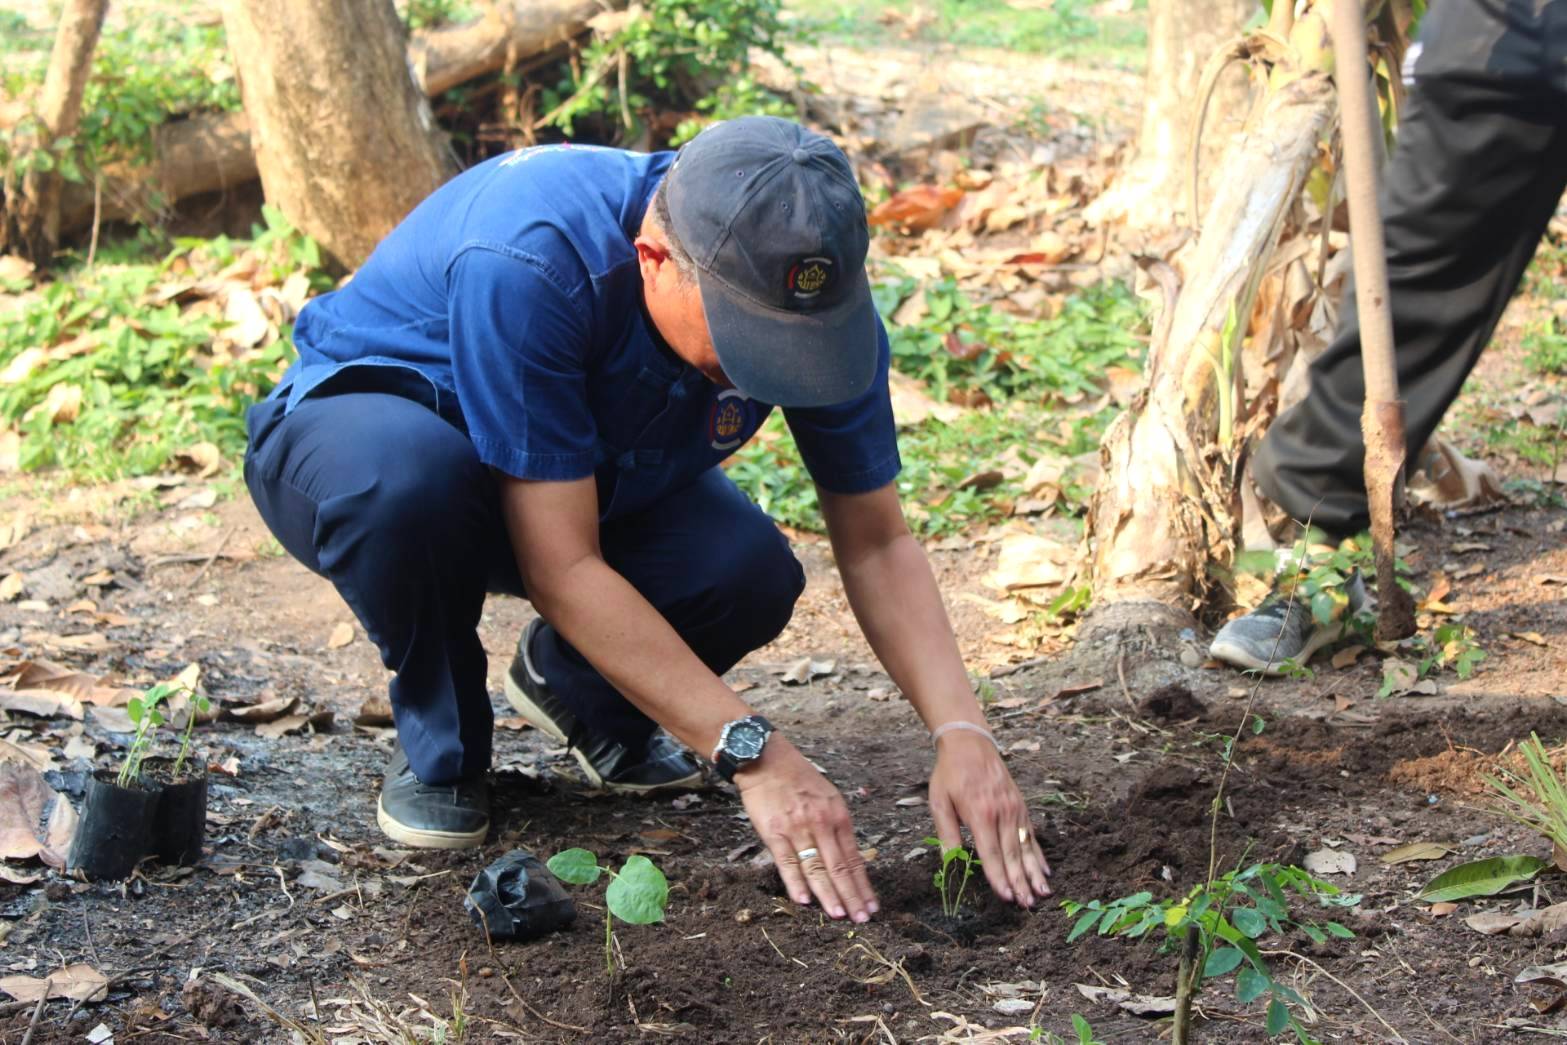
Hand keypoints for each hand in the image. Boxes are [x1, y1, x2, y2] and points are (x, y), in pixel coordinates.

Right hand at [736, 736, 878, 921]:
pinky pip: (787, 862)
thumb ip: (837, 827)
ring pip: (817, 869)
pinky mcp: (774, 832)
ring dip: (829, 895)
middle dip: (852, 896)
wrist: (766, 759)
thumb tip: (848, 858)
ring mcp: (798, 829)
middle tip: (862, 919)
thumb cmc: (798, 779)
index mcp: (838, 816)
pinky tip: (804, 900)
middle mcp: (822, 823)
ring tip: (839, 915)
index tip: (872, 906)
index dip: (863, 885)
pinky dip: (796, 882)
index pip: (854, 858)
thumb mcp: (828, 798)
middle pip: (840, 867)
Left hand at [928, 728, 1051, 906]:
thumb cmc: (950, 774)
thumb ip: (947, 832)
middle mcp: (1002, 812)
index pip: (991, 852)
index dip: (998, 876)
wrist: (970, 743)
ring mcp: (1015, 809)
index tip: (1006, 896)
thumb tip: (949, 861)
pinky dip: (1039, 854)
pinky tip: (1045, 871)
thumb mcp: (939, 801)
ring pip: (1026, 846)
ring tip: (1042, 894)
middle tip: (1027, 904)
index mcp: (980, 813)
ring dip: (1034, 873)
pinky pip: (1032, 834)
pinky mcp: (1021, 806)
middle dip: (1020, 881)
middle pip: (1013, 853)